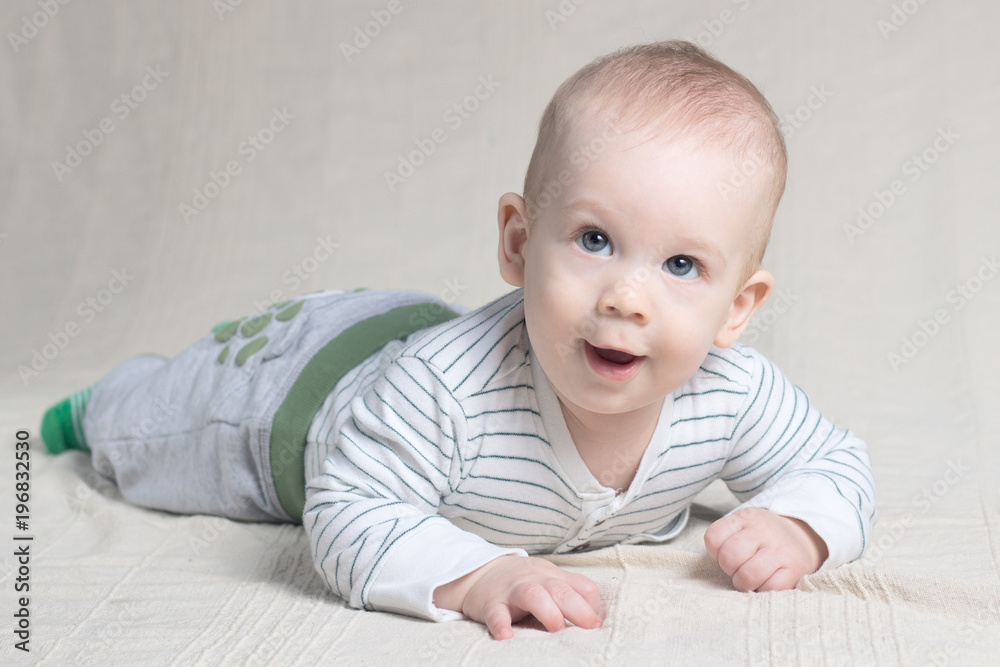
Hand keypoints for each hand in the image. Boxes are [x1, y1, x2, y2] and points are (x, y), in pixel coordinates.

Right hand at [433, 555, 602, 639]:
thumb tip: (595, 622)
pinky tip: (506, 636)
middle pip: (561, 590)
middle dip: (578, 609)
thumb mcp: (548, 580)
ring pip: (533, 595)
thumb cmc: (523, 582)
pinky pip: (496, 613)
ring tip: (556, 629)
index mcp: (554, 576)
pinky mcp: (491, 604)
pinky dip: (501, 625)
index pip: (583, 586)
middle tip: (587, 629)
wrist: (479, 572)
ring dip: (548, 612)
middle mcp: (536, 581)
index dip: (592, 606)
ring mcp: (513, 591)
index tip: (593, 626)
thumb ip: (570, 594)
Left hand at [704, 507, 827, 591]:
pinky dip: (764, 590)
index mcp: (745, 518)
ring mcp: (781, 549)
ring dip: (744, 583)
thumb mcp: (742, 526)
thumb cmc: (761, 538)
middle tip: (738, 568)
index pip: (714, 536)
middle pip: (730, 556)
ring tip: (750, 578)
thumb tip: (718, 562)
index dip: (715, 552)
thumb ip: (724, 539)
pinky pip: (771, 588)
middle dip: (729, 569)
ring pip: (749, 574)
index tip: (725, 554)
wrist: (801, 538)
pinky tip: (766, 582)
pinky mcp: (796, 569)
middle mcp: (763, 530)